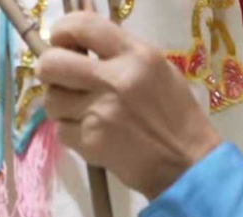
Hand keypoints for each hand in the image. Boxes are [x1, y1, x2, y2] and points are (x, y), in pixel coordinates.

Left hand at [36, 11, 221, 199]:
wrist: (191, 164)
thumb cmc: (179, 118)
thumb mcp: (161, 73)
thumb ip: (123, 56)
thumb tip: (82, 49)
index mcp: (138, 57)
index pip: (83, 26)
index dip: (63, 31)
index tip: (63, 43)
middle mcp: (116, 80)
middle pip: (52, 63)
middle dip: (51, 72)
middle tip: (63, 82)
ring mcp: (101, 112)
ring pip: (52, 100)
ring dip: (64, 107)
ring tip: (88, 115)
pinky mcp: (92, 141)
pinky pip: (62, 131)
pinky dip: (75, 135)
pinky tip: (98, 137)